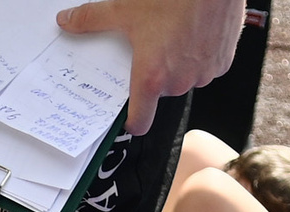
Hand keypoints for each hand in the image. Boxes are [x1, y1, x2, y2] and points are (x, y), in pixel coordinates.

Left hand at [59, 0, 246, 135]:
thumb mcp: (124, 8)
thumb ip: (92, 19)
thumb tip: (66, 21)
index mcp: (152, 77)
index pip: (140, 121)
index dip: (133, 120)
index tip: (128, 115)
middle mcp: (179, 82)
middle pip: (161, 92)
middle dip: (156, 74)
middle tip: (152, 48)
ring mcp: (203, 74)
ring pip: (185, 78)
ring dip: (179, 65)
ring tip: (175, 35)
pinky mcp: (223, 63)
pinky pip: (206, 67)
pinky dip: (200, 56)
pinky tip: (194, 33)